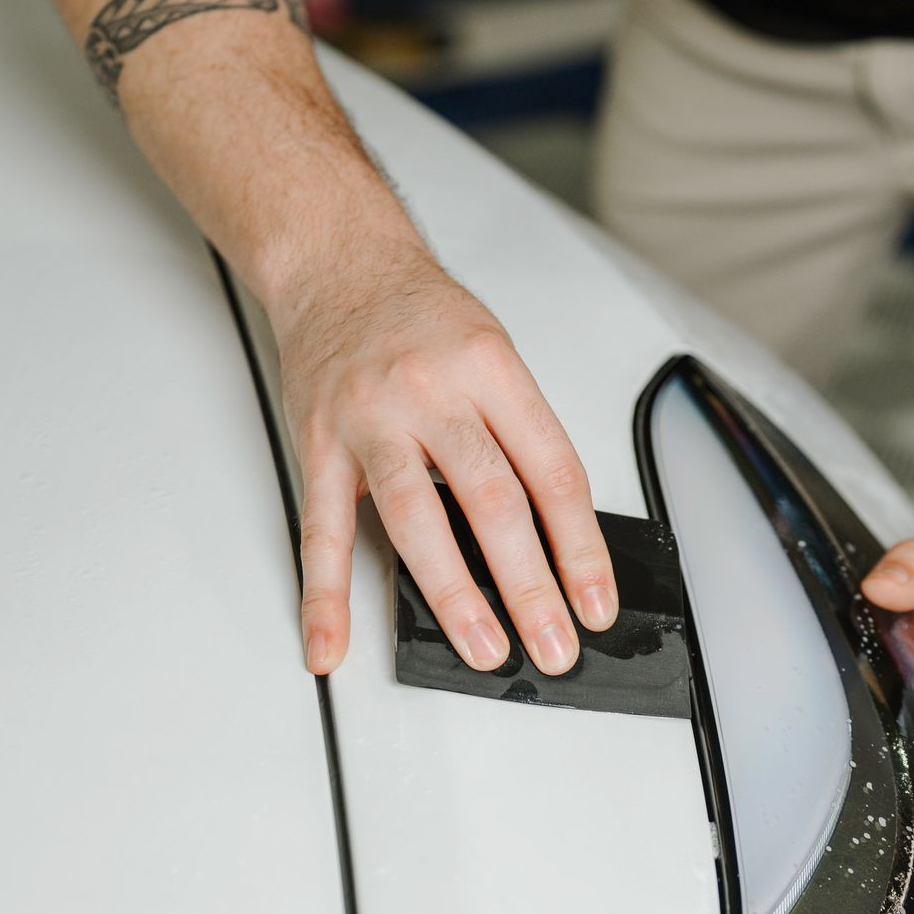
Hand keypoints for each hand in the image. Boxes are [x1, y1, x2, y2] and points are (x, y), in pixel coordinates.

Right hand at [275, 244, 615, 676]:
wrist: (337, 263)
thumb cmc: (422, 316)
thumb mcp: (495, 354)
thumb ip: (520, 436)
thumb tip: (555, 538)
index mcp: (491, 370)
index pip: (552, 472)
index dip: (581, 547)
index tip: (595, 603)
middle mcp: (432, 392)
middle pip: (493, 502)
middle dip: (530, 586)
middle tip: (554, 646)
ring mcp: (370, 421)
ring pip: (418, 520)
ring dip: (454, 597)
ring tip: (484, 650)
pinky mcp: (318, 446)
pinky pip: (322, 532)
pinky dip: (325, 596)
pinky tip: (332, 643)